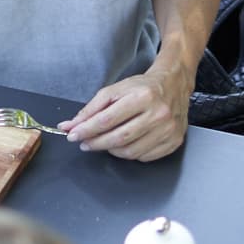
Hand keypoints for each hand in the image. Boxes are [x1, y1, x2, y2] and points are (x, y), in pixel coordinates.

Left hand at [57, 62, 190, 159]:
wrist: (173, 85)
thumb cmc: (143, 87)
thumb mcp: (115, 90)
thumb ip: (91, 109)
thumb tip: (70, 125)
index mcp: (142, 96)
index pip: (108, 119)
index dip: (87, 130)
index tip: (73, 135)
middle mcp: (158, 114)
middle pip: (119, 138)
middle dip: (96, 143)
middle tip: (85, 143)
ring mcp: (168, 130)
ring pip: (130, 152)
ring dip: (111, 150)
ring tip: (104, 142)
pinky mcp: (173, 142)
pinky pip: (144, 157)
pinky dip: (129, 154)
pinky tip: (124, 144)